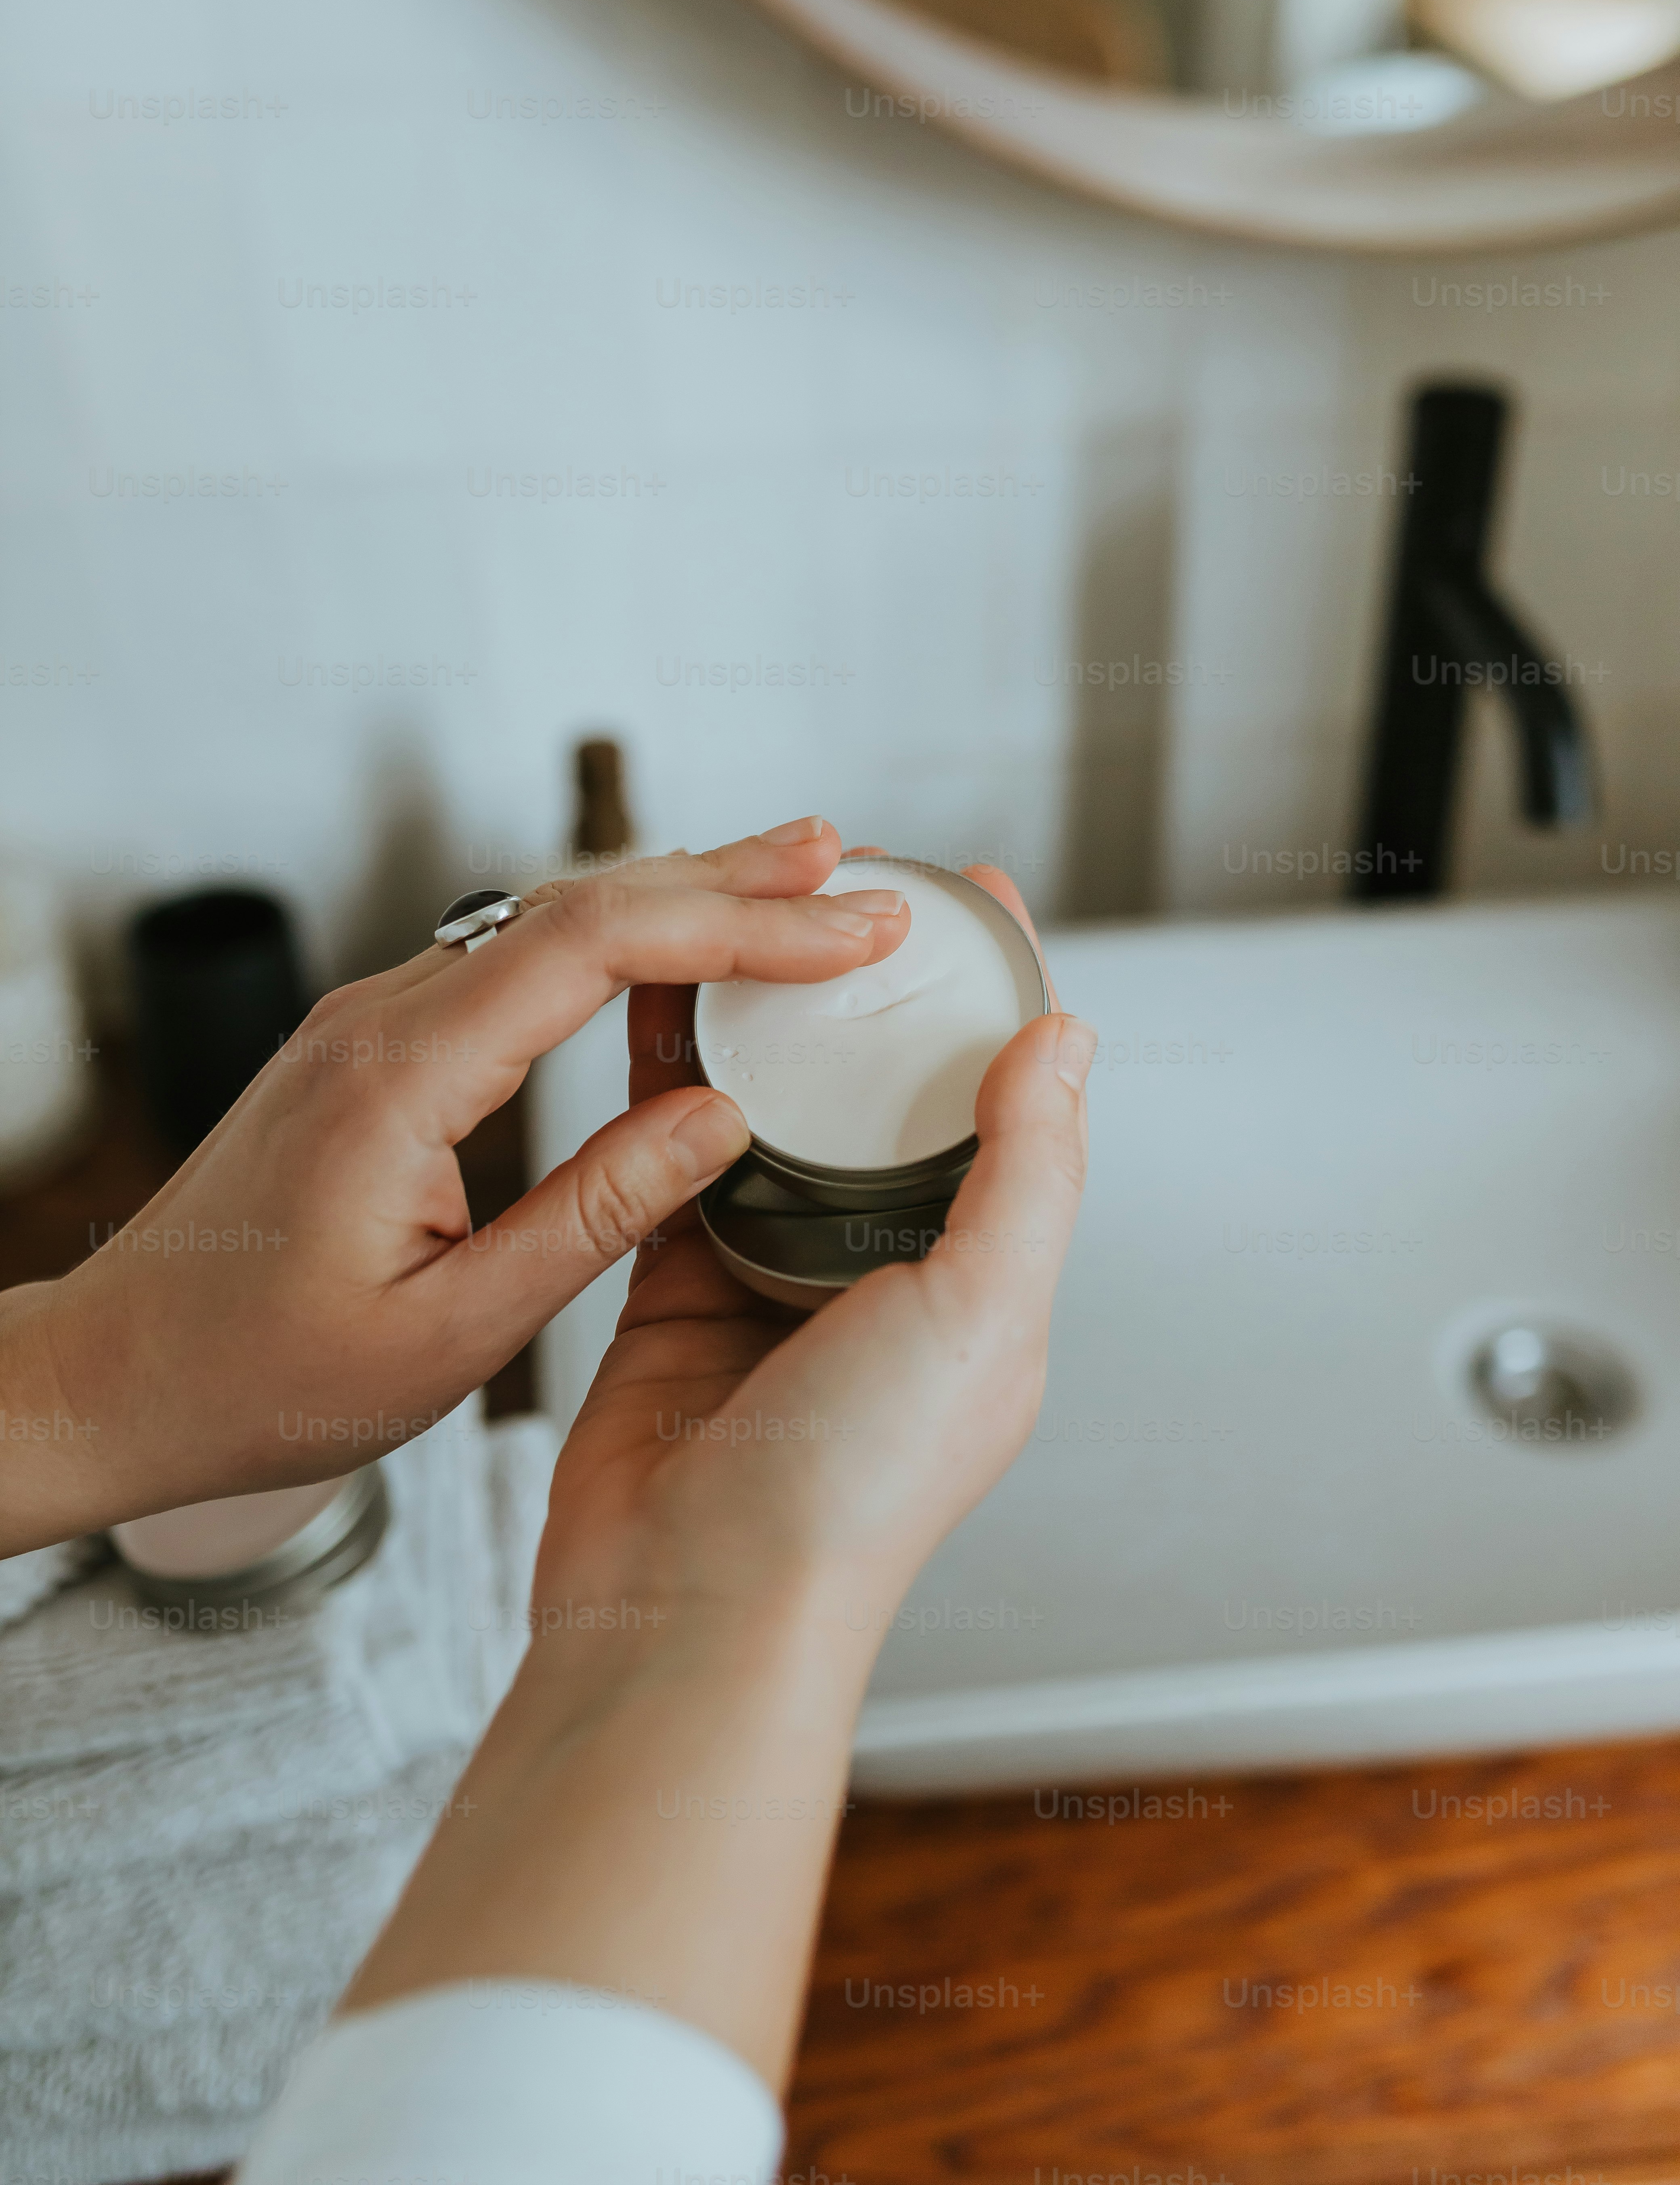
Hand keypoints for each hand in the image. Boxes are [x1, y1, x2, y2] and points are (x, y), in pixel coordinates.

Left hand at [0, 819, 909, 1553]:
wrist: (114, 1375)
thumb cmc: (259, 1377)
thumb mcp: (447, 1335)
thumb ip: (591, 1220)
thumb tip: (721, 1120)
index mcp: (402, 1076)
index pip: (599, 947)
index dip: (739, 923)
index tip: (844, 927)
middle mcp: (383, 1018)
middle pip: (581, 902)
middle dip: (729, 880)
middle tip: (848, 869)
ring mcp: (373, 1021)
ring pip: (548, 919)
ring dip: (676, 898)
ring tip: (793, 886)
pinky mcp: (377, 1045)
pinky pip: (511, 961)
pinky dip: (616, 941)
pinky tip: (675, 947)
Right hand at [533, 863, 1089, 1633]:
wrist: (692, 1607)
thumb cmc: (849, 1497)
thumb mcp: (985, 1314)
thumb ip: (1028, 1172)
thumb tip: (1065, 1043)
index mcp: (983, 1294)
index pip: (1013, 1113)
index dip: (1005, 1003)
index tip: (987, 904)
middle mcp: (886, 1283)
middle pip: (891, 1106)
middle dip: (878, 1004)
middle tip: (853, 896)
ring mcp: (779, 1286)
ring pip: (781, 1125)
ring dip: (773, 1038)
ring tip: (754, 934)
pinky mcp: (678, 1294)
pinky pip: (678, 1168)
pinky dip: (673, 1098)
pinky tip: (665, 1023)